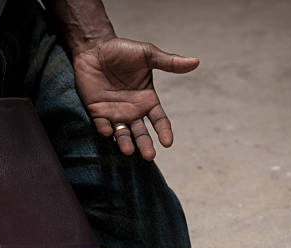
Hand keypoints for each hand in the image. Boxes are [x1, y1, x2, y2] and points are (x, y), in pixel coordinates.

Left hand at [73, 38, 198, 159]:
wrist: (94, 48)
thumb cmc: (122, 50)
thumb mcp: (147, 55)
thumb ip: (168, 62)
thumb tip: (196, 61)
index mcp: (147, 100)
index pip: (159, 120)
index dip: (164, 131)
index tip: (168, 142)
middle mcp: (133, 111)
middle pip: (141, 133)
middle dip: (145, 145)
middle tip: (149, 156)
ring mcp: (114, 113)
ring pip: (122, 133)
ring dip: (125, 143)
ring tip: (128, 151)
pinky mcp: (97, 112)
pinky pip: (101, 124)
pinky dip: (105, 129)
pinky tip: (108, 132)